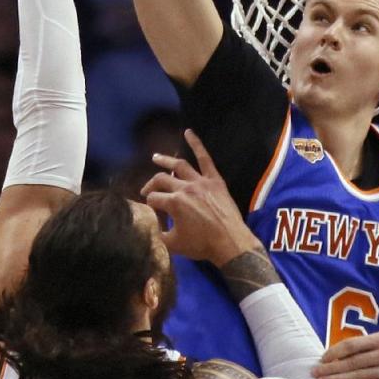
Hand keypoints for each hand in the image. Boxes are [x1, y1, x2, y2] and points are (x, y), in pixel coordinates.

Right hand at [141, 129, 258, 264]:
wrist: (230, 242)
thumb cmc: (202, 245)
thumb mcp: (173, 245)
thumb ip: (157, 234)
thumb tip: (149, 228)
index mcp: (173, 203)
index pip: (153, 199)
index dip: (149, 207)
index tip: (152, 215)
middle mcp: (184, 188)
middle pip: (161, 180)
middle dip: (151, 185)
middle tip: (147, 191)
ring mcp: (200, 182)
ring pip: (179, 165)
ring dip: (165, 160)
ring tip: (156, 157)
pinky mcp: (214, 180)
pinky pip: (205, 158)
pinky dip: (196, 144)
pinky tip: (189, 133)